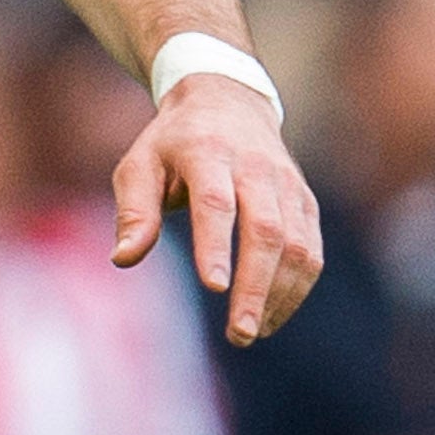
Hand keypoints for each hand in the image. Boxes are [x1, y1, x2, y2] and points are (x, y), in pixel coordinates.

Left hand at [109, 75, 321, 348]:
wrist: (228, 101)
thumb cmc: (171, 143)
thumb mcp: (138, 164)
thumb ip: (134, 210)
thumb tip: (123, 259)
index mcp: (208, 154)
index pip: (216, 203)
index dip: (216, 245)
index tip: (213, 287)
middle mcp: (256, 168)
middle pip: (266, 231)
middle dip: (255, 286)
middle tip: (239, 333)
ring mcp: (287, 185)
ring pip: (297, 244)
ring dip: (280, 294)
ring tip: (252, 332)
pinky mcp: (305, 201)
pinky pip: (311, 248)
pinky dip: (297, 286)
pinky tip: (272, 315)